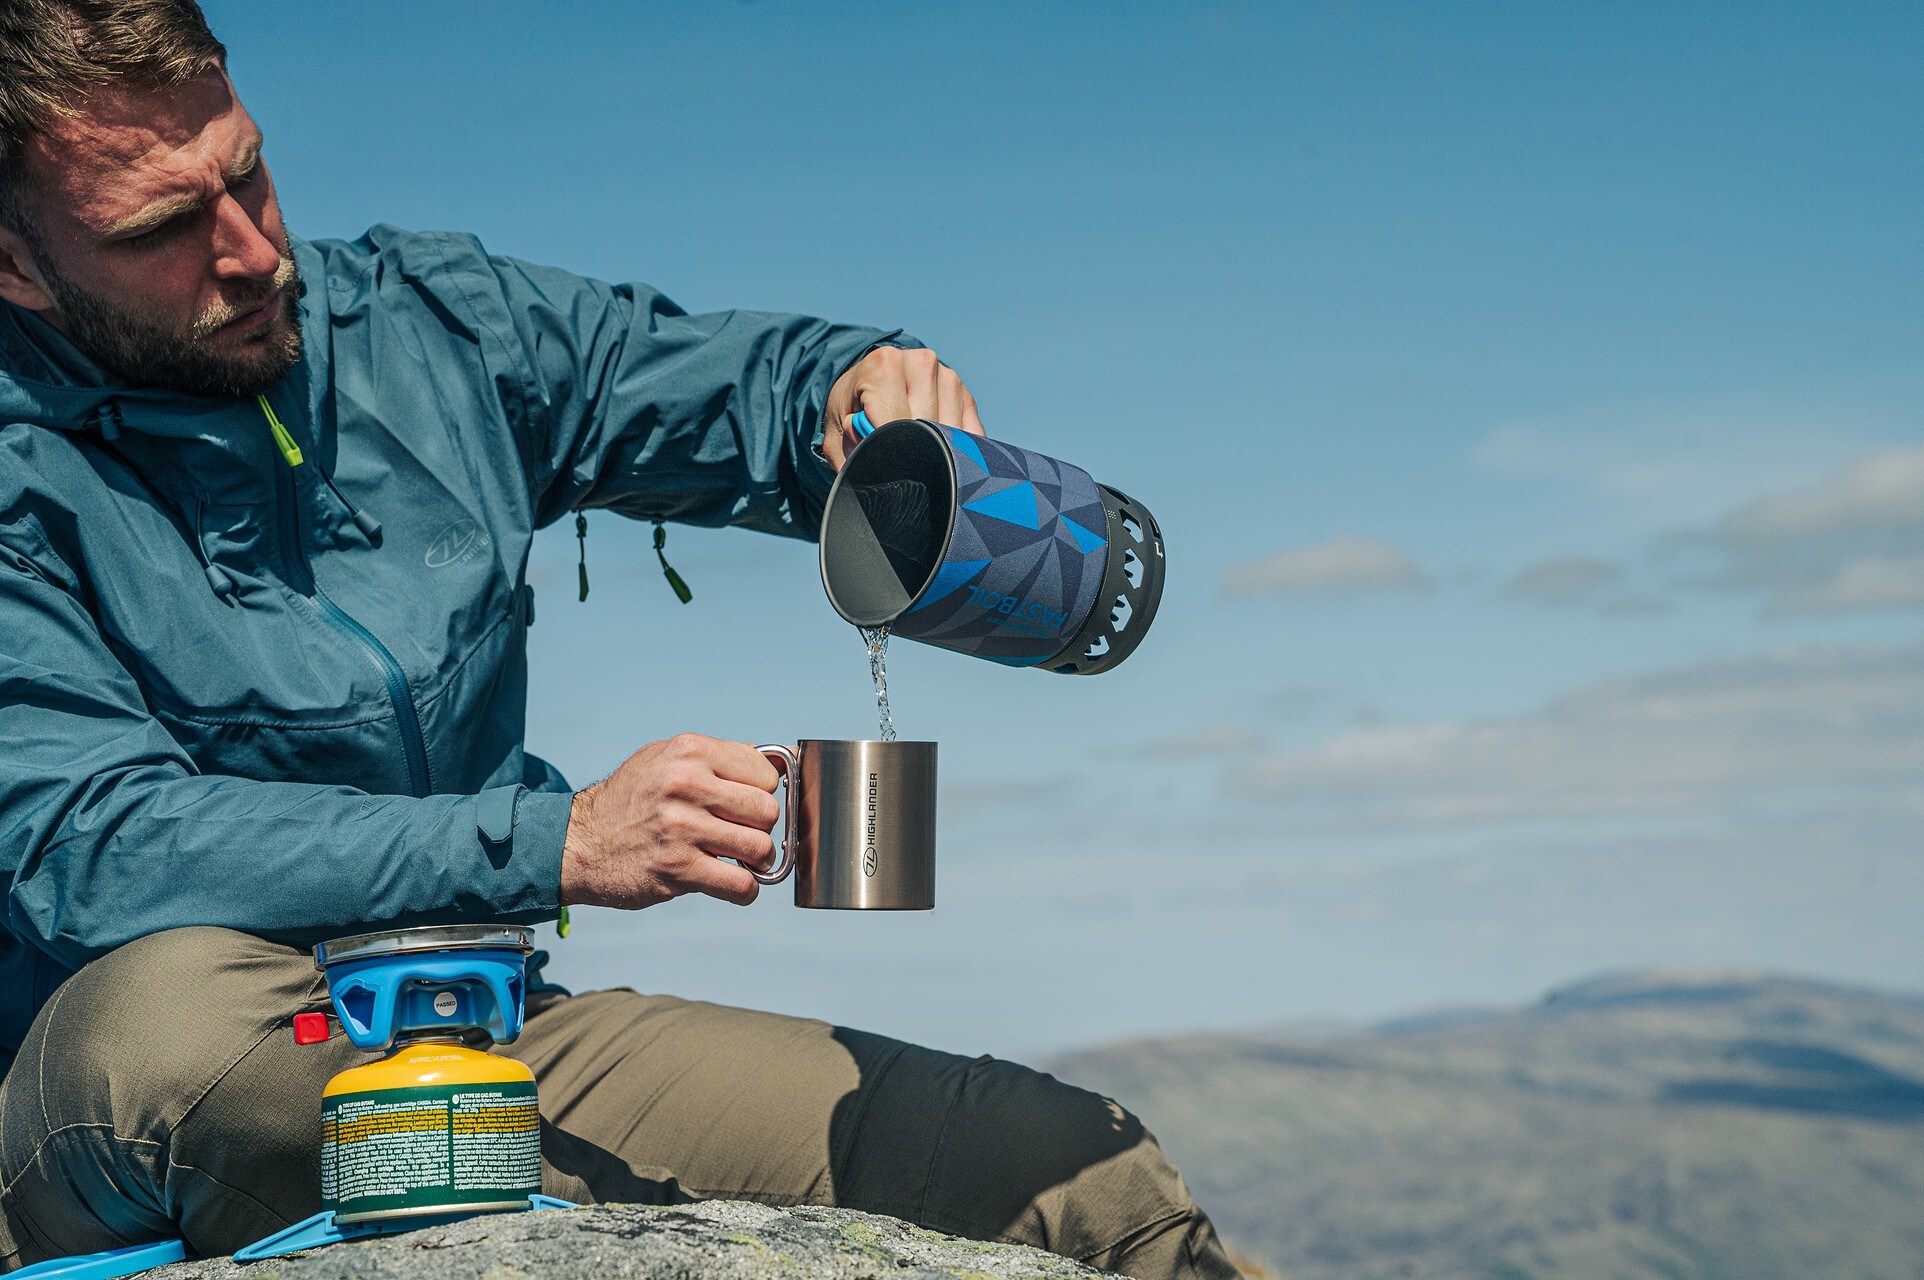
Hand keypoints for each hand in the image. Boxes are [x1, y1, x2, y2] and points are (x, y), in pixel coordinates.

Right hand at [560, 734, 781, 909]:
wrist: (579, 843)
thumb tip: (772, 764)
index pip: (764, 772)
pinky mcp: (678, 869)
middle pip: (766, 810)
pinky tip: (733, 884)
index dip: (760, 791)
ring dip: (756, 860)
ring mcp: (682, 829)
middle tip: (742, 832)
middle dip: (760, 826)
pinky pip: (740, 885)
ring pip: (760, 848)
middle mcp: (686, 786)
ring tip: (740, 859)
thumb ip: (715, 758)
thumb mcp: (664, 758)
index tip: (745, 803)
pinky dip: (745, 890)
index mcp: (689, 752)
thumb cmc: (628, 800)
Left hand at [822, 346, 985, 469]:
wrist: (871, 381)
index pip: (897, 423)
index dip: (891, 454)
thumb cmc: (853, 409)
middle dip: (912, 455)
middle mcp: (921, 364)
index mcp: (883, 366)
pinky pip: (970, 436)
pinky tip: (937, 452)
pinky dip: (956, 452)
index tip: (885, 471)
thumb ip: (850, 453)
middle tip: (897, 465)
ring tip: (913, 452)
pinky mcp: (965, 395)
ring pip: (951, 435)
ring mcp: (948, 378)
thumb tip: (874, 470)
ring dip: (935, 454)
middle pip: (927, 431)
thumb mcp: (837, 432)